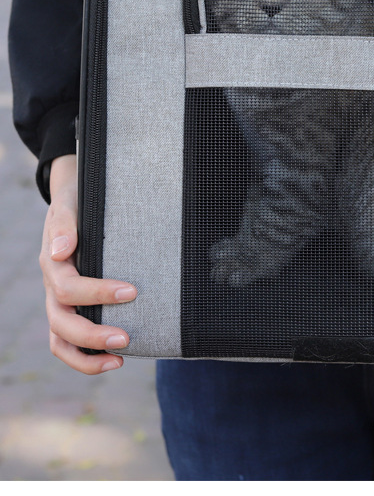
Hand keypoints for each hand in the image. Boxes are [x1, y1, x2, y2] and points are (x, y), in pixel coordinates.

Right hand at [40, 155, 136, 373]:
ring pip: (61, 341)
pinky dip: (87, 357)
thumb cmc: (76, 203)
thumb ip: (65, 225)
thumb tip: (62, 251)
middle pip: (62, 323)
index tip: (132, 291)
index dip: (99, 293)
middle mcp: (53, 289)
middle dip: (93, 335)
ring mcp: (59, 303)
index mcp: (53, 265)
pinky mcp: (70, 311)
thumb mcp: (69, 206)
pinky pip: (69, 344)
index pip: (70, 288)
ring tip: (121, 359)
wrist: (72, 201)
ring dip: (88, 356)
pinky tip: (116, 359)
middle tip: (127, 337)